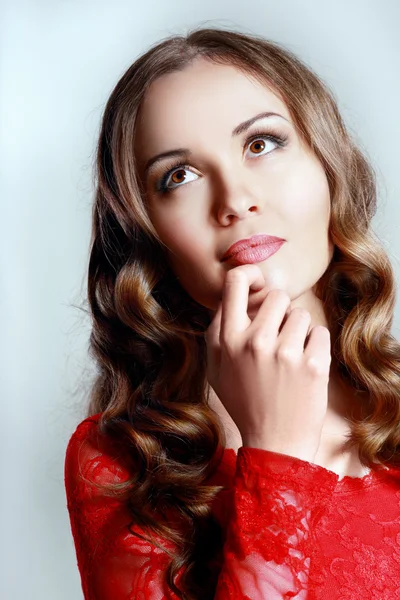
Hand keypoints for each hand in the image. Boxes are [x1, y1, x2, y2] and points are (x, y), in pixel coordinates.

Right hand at [205, 264, 330, 461]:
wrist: (274, 442)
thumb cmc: (244, 402)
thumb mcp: (215, 368)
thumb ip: (217, 330)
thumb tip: (230, 295)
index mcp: (227, 340)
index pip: (235, 281)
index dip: (250, 275)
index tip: (258, 285)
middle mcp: (254, 342)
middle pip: (277, 295)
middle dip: (281, 312)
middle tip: (278, 335)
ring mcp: (285, 353)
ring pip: (301, 314)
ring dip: (299, 331)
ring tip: (291, 356)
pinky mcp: (313, 364)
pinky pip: (320, 332)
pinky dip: (316, 345)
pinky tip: (305, 366)